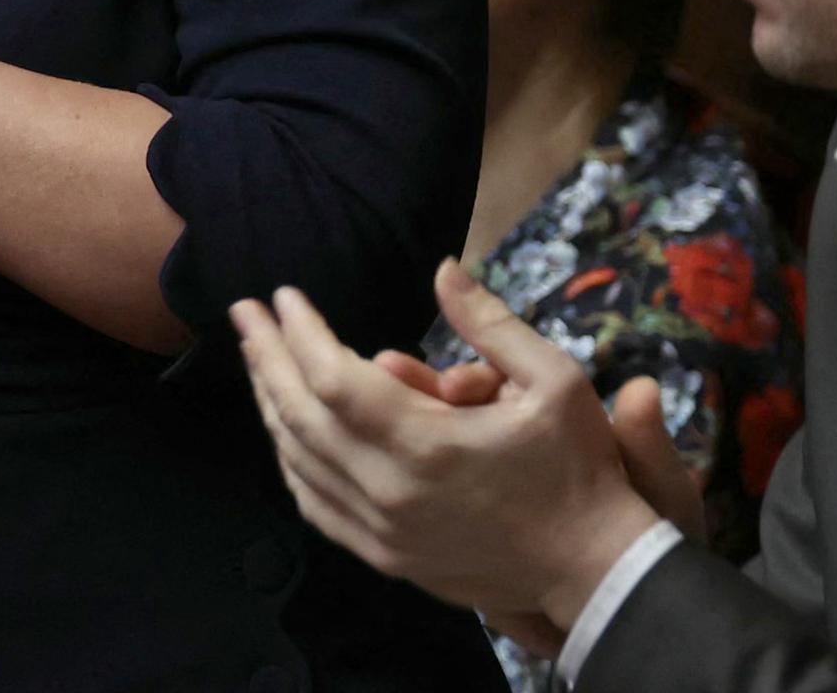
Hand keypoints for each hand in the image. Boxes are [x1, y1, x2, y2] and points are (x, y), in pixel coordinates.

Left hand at [231, 260, 683, 639]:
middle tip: (244, 313)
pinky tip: (285, 429)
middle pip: (299, 418)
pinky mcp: (386, 557)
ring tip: (259, 359)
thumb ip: (491, 323)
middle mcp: (391, 492)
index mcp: (428, 446)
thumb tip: (443, 269)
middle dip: (266, 358)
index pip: (334, 380)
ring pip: (299, 463)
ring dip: (271, 405)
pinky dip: (291, 460)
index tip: (283, 296)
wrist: (592, 566)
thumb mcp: (556, 380)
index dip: (300, 334)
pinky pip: (316, 505)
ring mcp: (383, 532)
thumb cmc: (578, 468)